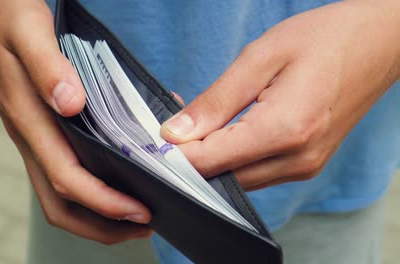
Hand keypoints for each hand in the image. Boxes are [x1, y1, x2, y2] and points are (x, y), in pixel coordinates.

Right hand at [0, 0, 151, 243]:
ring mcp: (33, 136)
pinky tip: (118, 175)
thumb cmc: (2, 16)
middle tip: (145, 225)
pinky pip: (62, 171)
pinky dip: (91, 187)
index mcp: (29, 119)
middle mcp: (30, 136)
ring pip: (60, 194)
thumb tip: (70, 105)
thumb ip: (48, 67)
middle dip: (102, 225)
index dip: (104, 202)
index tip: (140, 211)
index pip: (67, 178)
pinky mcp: (39, 128)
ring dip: (97, 213)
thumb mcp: (28, 32)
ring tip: (135, 213)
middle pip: (61, 203)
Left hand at [161, 0, 399, 190]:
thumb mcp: (260, 58)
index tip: (156, 137)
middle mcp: (296, 159)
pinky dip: (234, 158)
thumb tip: (175, 133)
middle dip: (190, 156)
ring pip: (238, 180)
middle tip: (174, 123)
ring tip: (199, 122)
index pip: (210, 161)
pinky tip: (224, 132)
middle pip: (221, 178)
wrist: (379, 42)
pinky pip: (257, 173)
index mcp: (284, 130)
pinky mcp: (305, 164)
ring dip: (212, 157)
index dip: (176, 153)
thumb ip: (216, 101)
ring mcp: (304, 167)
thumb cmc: (324, 39)